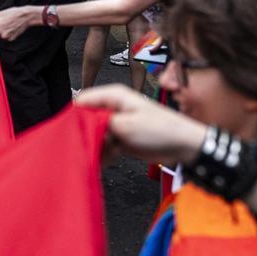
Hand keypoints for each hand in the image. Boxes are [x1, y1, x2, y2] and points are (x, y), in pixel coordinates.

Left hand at [0, 5, 41, 40]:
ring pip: (1, 36)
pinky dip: (9, 34)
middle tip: (5, 23)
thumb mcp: (0, 13)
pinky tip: (13, 28)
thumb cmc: (13, 13)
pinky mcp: (10, 38)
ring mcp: (4, 35)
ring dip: (4, 32)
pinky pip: (7, 38)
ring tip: (10, 25)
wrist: (25, 16)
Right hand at [75, 84, 206, 163]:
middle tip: (87, 146)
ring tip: (99, 155)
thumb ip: (99, 123)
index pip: (82, 101)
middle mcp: (113, 107)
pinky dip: (103, 154)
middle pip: (86, 119)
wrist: (184, 146)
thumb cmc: (162, 130)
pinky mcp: (120, 137)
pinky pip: (102, 145)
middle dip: (85, 134)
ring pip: (93, 134)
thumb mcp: (125, 125)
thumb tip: (79, 124)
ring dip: (94, 146)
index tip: (72, 131)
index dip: (75, 116)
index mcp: (113, 96)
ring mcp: (116, 123)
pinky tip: (106, 160)